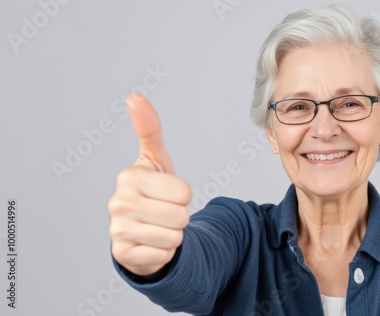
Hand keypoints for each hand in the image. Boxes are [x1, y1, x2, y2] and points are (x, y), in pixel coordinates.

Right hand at [108, 94, 190, 275]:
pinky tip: (151, 243)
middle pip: (181, 215)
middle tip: (165, 212)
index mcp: (129, 176)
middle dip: (181, 216)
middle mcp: (118, 203)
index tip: (167, 193)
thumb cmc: (154, 190)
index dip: (184, 195)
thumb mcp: (156, 159)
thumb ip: (149, 128)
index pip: (184, 191)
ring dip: (174, 234)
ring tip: (159, 226)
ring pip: (174, 236)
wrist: (143, 228)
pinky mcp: (123, 255)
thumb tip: (134, 97)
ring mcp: (118, 231)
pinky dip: (165, 251)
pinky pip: (165, 255)